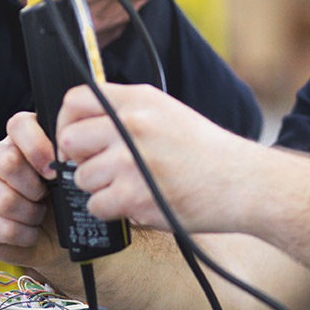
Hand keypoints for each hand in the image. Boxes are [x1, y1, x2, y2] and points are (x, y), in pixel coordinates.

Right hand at [0, 112, 70, 272]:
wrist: (53, 238)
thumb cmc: (61, 201)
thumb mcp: (68, 178)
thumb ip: (65, 162)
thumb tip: (68, 161)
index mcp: (20, 139)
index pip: (19, 125)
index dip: (37, 147)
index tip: (53, 172)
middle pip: (8, 162)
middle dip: (35, 187)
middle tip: (46, 198)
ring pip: (5, 200)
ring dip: (32, 215)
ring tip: (39, 216)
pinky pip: (2, 227)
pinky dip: (25, 235)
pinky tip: (29, 232)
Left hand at [55, 83, 249, 230]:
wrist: (243, 182)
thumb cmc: (207, 153)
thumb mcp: (167, 114)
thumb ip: (127, 114)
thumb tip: (83, 128)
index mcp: (139, 100)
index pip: (75, 99)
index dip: (67, 122)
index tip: (75, 140)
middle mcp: (131, 124)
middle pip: (70, 140)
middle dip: (80, 160)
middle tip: (102, 169)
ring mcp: (131, 160)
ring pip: (81, 178)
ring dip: (100, 188)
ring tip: (131, 187)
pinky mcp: (135, 195)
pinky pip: (96, 205)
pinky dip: (113, 210)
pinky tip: (137, 202)